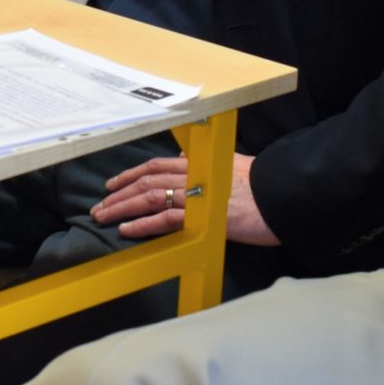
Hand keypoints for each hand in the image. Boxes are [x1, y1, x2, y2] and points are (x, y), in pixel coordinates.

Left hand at [92, 151, 277, 245]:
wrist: (283, 198)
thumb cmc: (262, 186)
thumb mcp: (232, 165)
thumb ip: (206, 161)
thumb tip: (185, 155)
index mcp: (199, 163)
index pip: (156, 166)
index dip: (131, 175)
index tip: (112, 185)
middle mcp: (193, 175)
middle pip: (146, 181)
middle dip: (119, 193)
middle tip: (99, 206)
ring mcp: (197, 195)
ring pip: (150, 197)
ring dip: (123, 207)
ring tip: (104, 217)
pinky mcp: (204, 216)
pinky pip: (166, 218)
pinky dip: (144, 224)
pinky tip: (128, 229)